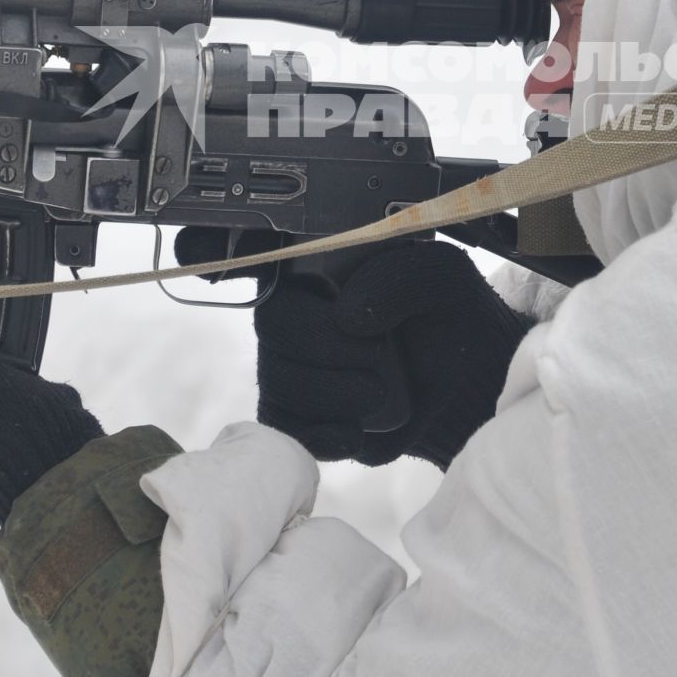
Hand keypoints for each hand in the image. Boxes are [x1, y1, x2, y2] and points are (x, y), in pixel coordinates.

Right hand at [176, 231, 533, 468]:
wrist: (468, 385)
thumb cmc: (451, 317)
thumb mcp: (444, 279)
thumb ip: (404, 278)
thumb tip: (349, 312)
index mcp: (318, 260)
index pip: (245, 245)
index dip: (207, 247)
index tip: (207, 262)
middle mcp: (293, 308)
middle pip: (271, 321)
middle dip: (327, 342)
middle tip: (378, 351)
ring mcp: (290, 364)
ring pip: (280, 378)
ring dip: (340, 390)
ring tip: (385, 389)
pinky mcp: (300, 415)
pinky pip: (287, 427)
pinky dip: (328, 432)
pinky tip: (360, 428)